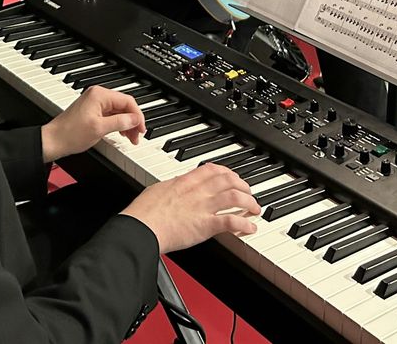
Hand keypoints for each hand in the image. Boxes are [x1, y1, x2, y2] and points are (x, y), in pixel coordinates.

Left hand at [41, 85, 144, 162]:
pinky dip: (118, 124)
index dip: (137, 116)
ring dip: (126, 124)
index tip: (141, 128)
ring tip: (131, 138)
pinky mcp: (92, 111)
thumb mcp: (100, 128)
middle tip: (137, 136)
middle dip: (133, 121)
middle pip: (124, 106)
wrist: (53, 141)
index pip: (127, 101)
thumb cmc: (70, 134)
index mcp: (100, 95)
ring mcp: (94, 103)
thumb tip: (135, 119)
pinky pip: (111, 115)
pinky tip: (121, 133)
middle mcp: (97, 96)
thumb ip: (120, 122)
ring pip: (118, 112)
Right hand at [120, 163, 260, 253]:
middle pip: (229, 180)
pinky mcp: (206, 225)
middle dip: (243, 186)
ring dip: (249, 203)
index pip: (212, 170)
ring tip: (254, 209)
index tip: (232, 177)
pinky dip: (244, 224)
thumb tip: (173, 188)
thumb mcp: (158, 190)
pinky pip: (231, 221)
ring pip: (235, 197)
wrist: (142, 227)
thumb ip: (171, 188)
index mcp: (186, 181)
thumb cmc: (144, 213)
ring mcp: (203, 207)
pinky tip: (250, 228)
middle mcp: (198, 191)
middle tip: (248, 193)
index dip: (227, 172)